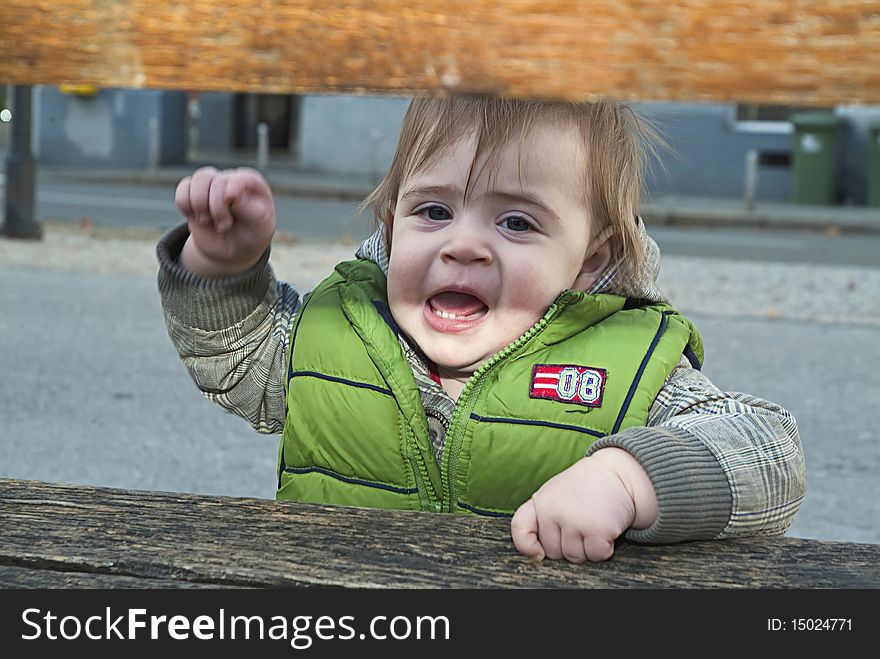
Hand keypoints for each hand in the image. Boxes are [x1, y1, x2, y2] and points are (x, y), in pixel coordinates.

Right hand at [175, 166, 275, 276]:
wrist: (232, 249)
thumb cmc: (251, 235)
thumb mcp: (260, 228)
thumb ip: (251, 210)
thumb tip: (230, 194)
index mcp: (253, 184)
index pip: (240, 178)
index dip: (231, 190)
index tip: (230, 209)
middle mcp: (231, 179)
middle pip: (217, 181)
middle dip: (217, 208)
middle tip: (224, 226)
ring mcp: (211, 184)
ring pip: (199, 180)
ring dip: (199, 205)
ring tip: (208, 221)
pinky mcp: (193, 192)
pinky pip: (182, 190)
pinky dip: (185, 206)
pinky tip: (195, 217)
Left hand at [510, 448, 656, 562]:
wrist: (617, 473)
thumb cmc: (584, 489)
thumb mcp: (555, 494)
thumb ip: (541, 517)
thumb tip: (537, 554)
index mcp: (540, 501)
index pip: (520, 528)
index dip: (527, 546)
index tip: (539, 553)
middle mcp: (553, 511)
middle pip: (554, 552)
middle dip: (568, 546)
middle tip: (582, 523)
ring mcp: (575, 520)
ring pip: (576, 557)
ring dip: (588, 548)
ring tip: (593, 523)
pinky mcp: (598, 529)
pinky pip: (597, 555)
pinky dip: (605, 549)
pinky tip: (606, 528)